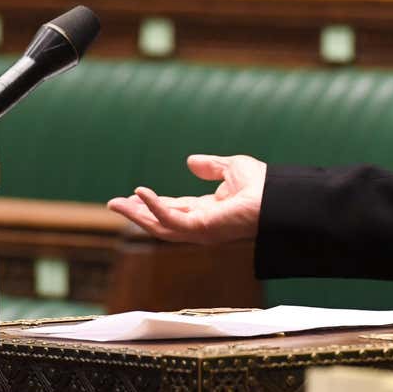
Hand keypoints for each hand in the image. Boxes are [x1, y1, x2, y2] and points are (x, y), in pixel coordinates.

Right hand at [107, 154, 266, 245]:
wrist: (278, 197)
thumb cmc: (263, 185)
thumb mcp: (231, 168)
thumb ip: (211, 166)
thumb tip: (190, 162)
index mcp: (208, 211)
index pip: (174, 209)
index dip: (153, 203)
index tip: (135, 194)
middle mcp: (201, 224)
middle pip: (161, 221)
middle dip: (137, 213)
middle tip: (114, 203)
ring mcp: (199, 230)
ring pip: (159, 226)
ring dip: (137, 215)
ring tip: (117, 203)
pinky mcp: (200, 229)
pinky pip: (170, 221)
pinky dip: (153, 207)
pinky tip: (140, 194)